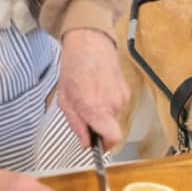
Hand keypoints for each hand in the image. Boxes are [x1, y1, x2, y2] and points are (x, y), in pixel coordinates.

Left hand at [54, 28, 128, 151]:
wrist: (90, 44)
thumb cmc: (74, 70)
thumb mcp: (65, 102)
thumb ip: (77, 125)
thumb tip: (86, 143)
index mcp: (96, 109)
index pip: (113, 138)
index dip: (105, 146)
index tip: (97, 145)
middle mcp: (113, 104)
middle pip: (109, 128)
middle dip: (96, 126)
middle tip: (81, 113)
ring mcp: (122, 97)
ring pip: (112, 116)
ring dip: (100, 113)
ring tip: (87, 97)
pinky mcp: (126, 90)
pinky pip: (115, 105)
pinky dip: (105, 103)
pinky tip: (95, 90)